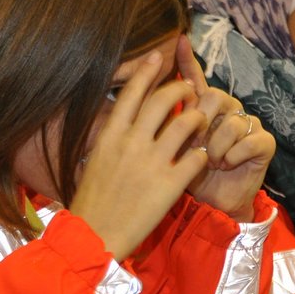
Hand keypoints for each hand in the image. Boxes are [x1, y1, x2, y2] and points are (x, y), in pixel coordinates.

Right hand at [70, 49, 210, 257]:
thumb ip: (110, 142)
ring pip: (185, 124)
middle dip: (179, 88)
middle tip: (189, 87)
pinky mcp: (170, 185)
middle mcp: (131, 143)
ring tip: (202, 119)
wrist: (93, 237)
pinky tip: (203, 156)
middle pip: (163, 100)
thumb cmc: (91, 203)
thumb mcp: (93, 162)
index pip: (131, 94)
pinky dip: (202, 153)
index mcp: (109, 136)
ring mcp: (152, 162)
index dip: (146, 71)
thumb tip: (121, 126)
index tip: (158, 56)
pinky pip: (196, 158)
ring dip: (198, 118)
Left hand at [178, 37, 274, 220]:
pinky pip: (250, 138)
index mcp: (203, 110)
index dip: (188, 60)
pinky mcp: (264, 142)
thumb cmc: (191, 177)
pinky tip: (227, 164)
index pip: (195, 79)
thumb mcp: (171, 149)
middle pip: (215, 96)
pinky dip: (235, 154)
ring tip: (212, 160)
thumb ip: (164, 124)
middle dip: (202, 122)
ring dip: (218, 145)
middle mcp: (227, 111)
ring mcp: (248, 124)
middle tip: (196, 145)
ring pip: (232, 120)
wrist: (215, 205)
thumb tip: (143, 100)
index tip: (179, 40)